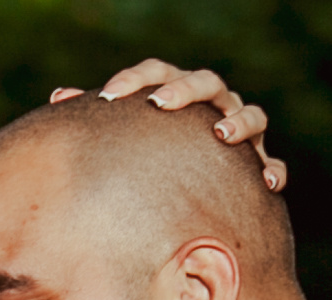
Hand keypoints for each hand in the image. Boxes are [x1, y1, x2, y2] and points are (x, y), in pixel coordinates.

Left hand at [51, 59, 287, 191]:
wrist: (189, 195)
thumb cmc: (151, 158)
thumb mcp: (125, 139)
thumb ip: (100, 120)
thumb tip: (58, 98)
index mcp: (176, 94)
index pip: (158, 72)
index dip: (134, 79)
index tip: (107, 98)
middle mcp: (212, 107)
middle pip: (207, 83)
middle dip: (185, 90)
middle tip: (160, 103)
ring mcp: (239, 134)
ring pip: (252, 114)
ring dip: (239, 122)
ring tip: (220, 135)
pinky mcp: (258, 165)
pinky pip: (272, 163)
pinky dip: (273, 168)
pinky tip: (267, 182)